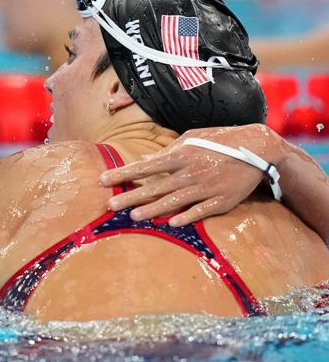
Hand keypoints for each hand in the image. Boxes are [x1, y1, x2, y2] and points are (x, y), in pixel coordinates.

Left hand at [99, 125, 281, 226]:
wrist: (258, 149)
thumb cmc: (220, 141)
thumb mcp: (192, 138)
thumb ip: (168, 150)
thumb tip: (144, 160)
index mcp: (182, 154)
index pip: (146, 166)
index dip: (123, 173)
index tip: (103, 180)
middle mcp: (191, 171)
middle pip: (155, 186)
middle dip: (130, 196)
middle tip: (109, 204)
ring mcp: (206, 187)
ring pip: (174, 201)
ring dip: (152, 209)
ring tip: (132, 217)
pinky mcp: (222, 200)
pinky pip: (201, 211)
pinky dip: (186, 217)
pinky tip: (170, 223)